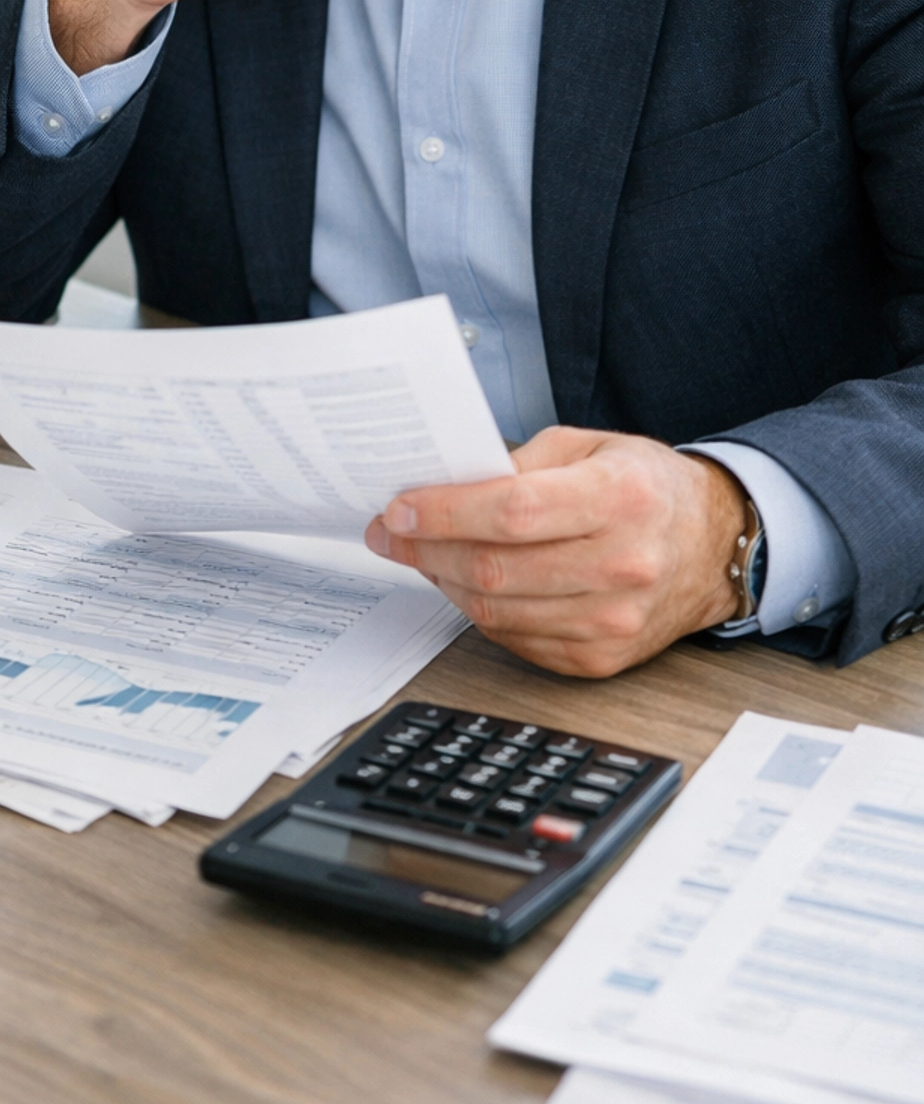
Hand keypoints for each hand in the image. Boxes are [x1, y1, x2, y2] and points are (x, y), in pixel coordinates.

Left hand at [363, 426, 746, 676]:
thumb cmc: (646, 488)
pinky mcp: (602, 658)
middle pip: (496, 569)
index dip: (445, 513)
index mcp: (620, 498)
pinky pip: (516, 641)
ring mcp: (615, 621)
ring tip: (424, 556)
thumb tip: (443, 486)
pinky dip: (480, 613)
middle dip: (426, 551)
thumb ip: (518, 461)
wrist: (712, 545)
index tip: (400, 510)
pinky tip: (466, 584)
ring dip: (444, 583)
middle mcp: (624, 564)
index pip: (513, 511)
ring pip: (497, 613)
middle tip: (392, 534)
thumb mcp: (588, 445)